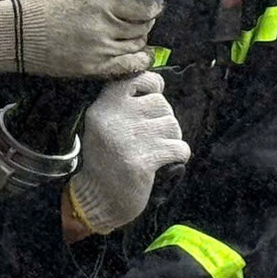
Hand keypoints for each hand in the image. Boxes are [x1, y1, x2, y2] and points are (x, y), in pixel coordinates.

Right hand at [0, 0, 160, 79]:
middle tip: (144, 14)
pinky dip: (139, 61)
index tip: (155, 1)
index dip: (155, 5)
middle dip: (148, 19)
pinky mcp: (92, 68)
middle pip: (143, 26)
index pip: (144, 7)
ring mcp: (100, 51)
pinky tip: (140, 55)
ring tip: (136, 31)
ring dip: (141, 38)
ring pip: (137, 46)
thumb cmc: (38, 3)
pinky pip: (127, 67)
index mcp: (101, 3)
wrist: (14, 35)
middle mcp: (105, 28)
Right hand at [65, 72, 189, 234]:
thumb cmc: (107, 160)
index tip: (153, 99)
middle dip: (163, 121)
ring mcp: (129, 139)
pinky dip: (179, 155)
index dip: (153, 86)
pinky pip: (179, 148)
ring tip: (155, 152)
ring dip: (171, 139)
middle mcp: (115, 118)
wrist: (96, 199)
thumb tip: (160, 86)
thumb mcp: (104, 124)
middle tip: (152, 139)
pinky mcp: (143, 161)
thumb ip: (125, 104)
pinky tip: (164, 163)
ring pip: (173, 125)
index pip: (139, 78)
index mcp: (104, 106)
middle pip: (162, 104)